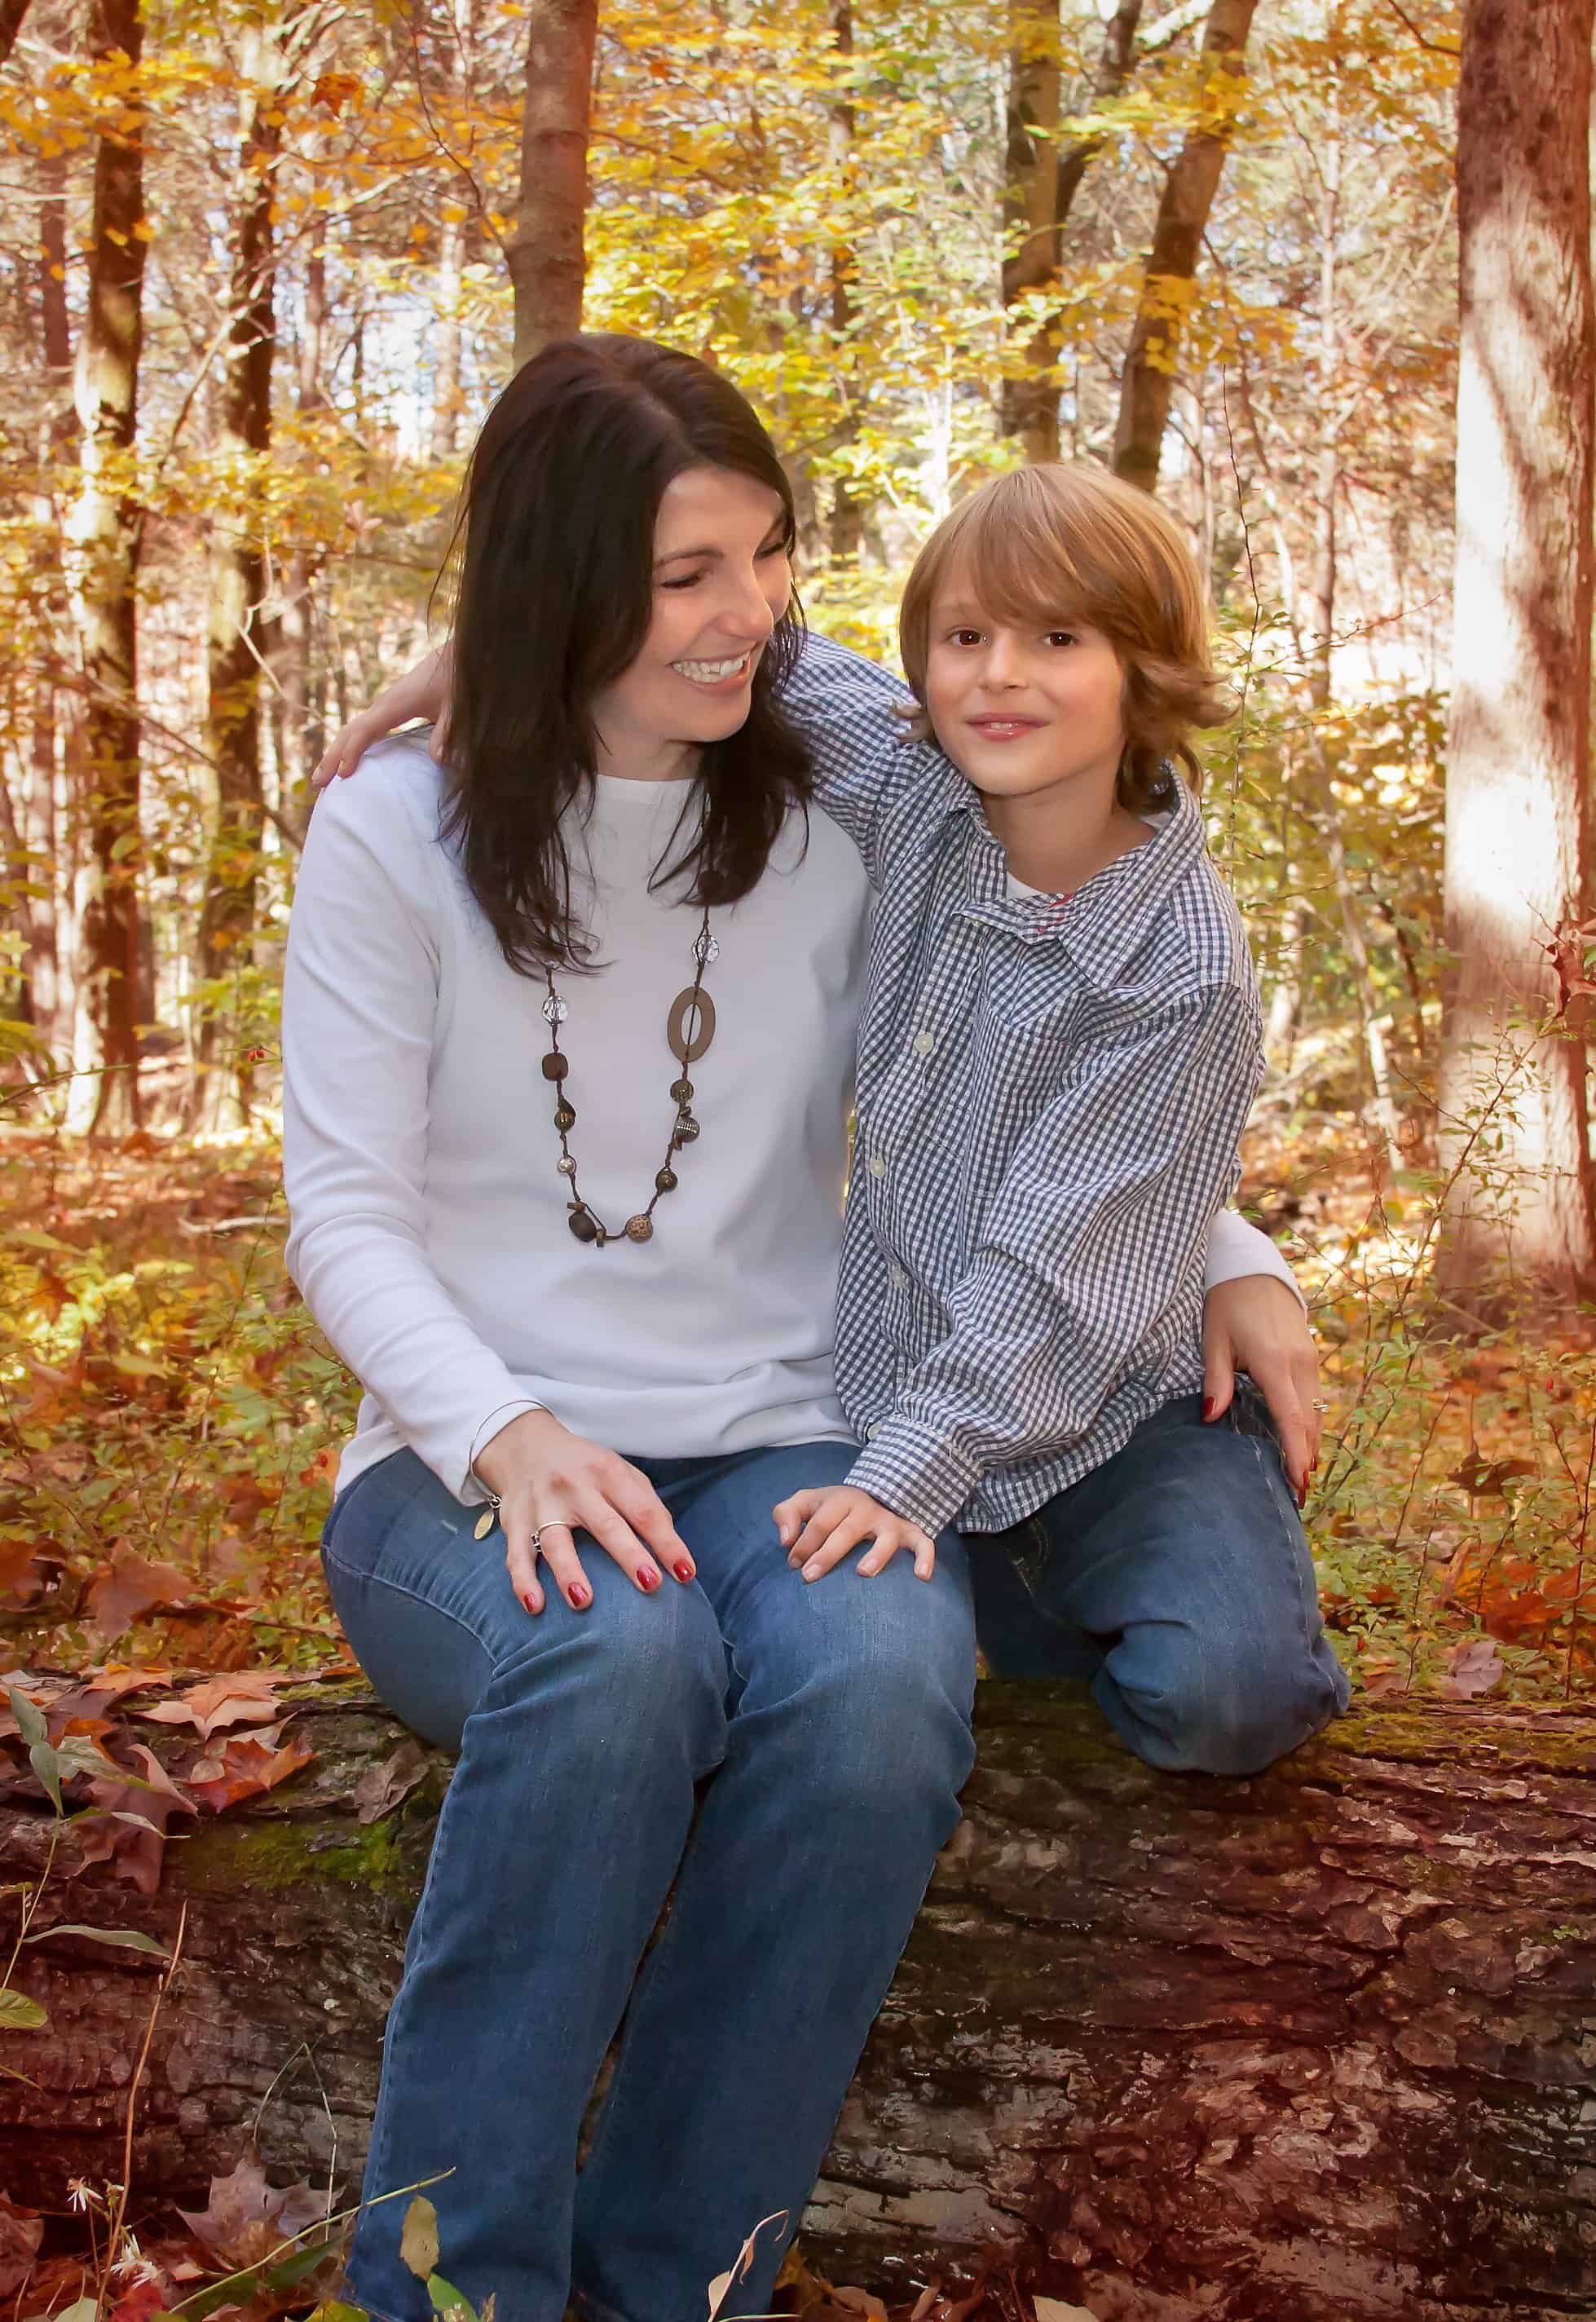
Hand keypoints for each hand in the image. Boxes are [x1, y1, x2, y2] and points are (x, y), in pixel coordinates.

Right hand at [313, 643, 454, 787]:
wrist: (451, 661)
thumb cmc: (454, 683)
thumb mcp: (455, 709)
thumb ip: (446, 732)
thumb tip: (438, 760)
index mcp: (394, 705)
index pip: (365, 730)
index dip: (353, 752)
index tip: (343, 774)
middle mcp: (382, 706)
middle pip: (349, 732)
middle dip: (332, 757)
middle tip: (317, 784)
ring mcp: (381, 708)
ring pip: (351, 731)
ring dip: (335, 753)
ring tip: (321, 779)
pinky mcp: (386, 711)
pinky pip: (361, 730)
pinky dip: (348, 747)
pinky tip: (343, 763)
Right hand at [474, 1408, 695, 1614]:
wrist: (525, 1447)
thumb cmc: (585, 1468)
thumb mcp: (619, 1472)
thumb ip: (645, 1504)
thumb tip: (671, 1549)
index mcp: (607, 1472)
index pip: (643, 1510)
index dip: (666, 1542)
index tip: (686, 1572)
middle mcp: (574, 1486)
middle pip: (605, 1524)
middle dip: (628, 1555)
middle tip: (650, 1584)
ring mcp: (541, 1505)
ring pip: (554, 1540)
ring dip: (568, 1571)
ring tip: (583, 1601)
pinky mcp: (513, 1522)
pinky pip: (516, 1554)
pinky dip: (523, 1581)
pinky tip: (535, 1606)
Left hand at [773, 1484, 936, 1582]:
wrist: (875, 1493)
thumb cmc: (832, 1508)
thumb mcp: (806, 1502)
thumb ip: (786, 1514)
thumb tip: (784, 1540)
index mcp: (839, 1500)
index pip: (819, 1522)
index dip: (804, 1543)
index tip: (793, 1564)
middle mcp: (866, 1509)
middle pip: (846, 1532)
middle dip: (827, 1554)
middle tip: (809, 1576)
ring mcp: (889, 1521)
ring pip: (886, 1537)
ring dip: (876, 1554)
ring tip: (863, 1573)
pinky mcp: (909, 1533)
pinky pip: (923, 1543)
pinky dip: (925, 1558)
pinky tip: (921, 1577)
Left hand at [1200, 1274, 1320, 1506]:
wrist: (1252, 1267)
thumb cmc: (1227, 1302)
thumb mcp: (1213, 1339)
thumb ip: (1216, 1380)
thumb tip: (1211, 1417)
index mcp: (1274, 1362)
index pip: (1291, 1418)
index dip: (1296, 1454)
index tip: (1299, 1484)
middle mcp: (1299, 1363)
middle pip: (1309, 1421)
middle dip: (1306, 1458)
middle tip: (1298, 1496)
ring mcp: (1309, 1358)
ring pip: (1316, 1411)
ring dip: (1310, 1442)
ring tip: (1301, 1475)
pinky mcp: (1310, 1354)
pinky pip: (1313, 1396)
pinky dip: (1309, 1421)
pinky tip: (1301, 1439)